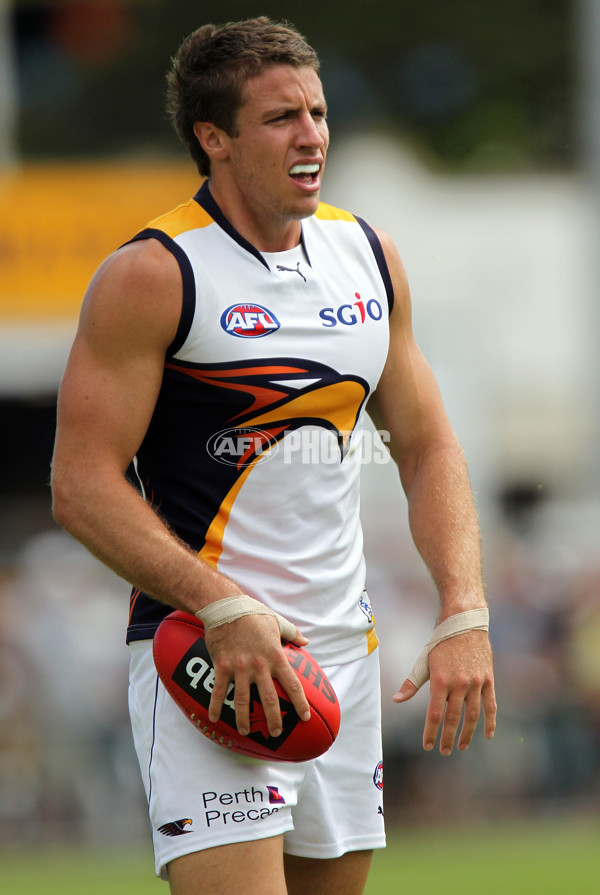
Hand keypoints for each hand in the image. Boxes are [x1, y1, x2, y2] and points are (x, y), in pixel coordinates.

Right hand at [204, 614, 310, 737]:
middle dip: (274, 719)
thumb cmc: (253, 613)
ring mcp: (240, 668)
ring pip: (243, 700)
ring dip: (244, 719)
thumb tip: (306, 640)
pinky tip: (213, 718)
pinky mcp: (222, 666)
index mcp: (276, 656)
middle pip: (269, 699)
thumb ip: (292, 633)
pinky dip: (216, 705)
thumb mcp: (276, 621)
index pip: (292, 684)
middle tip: (276, 732)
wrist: (226, 607)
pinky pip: (219, 690)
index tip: (305, 717)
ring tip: (246, 731)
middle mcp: (259, 665)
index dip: (300, 703)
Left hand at [393, 630, 495, 753]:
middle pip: (453, 718)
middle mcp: (459, 683)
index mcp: (440, 680)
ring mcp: (476, 682)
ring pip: (473, 715)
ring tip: (461, 746)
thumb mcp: (423, 660)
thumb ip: (412, 683)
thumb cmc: (441, 641)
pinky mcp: (488, 679)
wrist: (465, 621)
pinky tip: (488, 734)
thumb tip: (397, 699)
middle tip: (444, 751)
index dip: (431, 732)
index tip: (428, 745)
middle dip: (448, 738)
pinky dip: (490, 721)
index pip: (435, 714)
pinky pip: (491, 705)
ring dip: (467, 733)